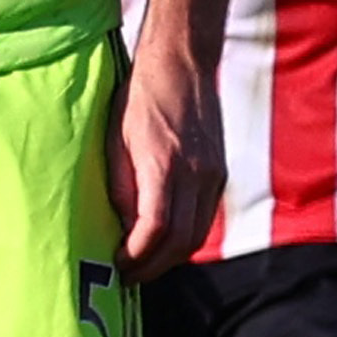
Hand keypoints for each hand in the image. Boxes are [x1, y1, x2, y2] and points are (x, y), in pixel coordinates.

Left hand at [106, 44, 223, 281]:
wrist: (181, 62)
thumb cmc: (140, 96)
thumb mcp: (116, 139)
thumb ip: (121, 186)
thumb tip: (123, 227)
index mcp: (165, 163)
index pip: (156, 229)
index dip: (137, 256)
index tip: (118, 264)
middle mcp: (196, 173)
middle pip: (181, 242)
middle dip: (153, 266)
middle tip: (129, 274)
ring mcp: (213, 173)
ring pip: (197, 235)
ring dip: (171, 257)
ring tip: (145, 261)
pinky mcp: (220, 171)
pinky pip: (205, 217)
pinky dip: (186, 236)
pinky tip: (165, 236)